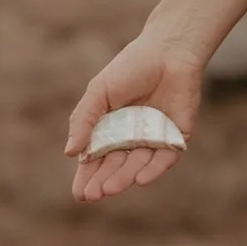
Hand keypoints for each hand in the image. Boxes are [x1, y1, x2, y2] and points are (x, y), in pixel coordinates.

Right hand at [64, 36, 204, 204]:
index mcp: (109, 129)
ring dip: (124, 178)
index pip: (96, 159)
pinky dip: (154, 169)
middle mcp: (131, 138)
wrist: (168, 50)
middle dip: (103, 181)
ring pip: (138, 165)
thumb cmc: (130, 67)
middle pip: (115, 166)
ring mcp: (154, 139)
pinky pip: (165, 158)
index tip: (79, 194)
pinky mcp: (176, 137)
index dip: (88, 176)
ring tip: (110, 188)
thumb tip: (70, 153)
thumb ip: (83, 120)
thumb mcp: (98, 92)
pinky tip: (140, 179)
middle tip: (92, 195)